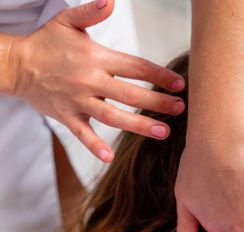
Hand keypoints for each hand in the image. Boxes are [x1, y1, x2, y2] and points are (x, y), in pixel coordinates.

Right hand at [8, 0, 184, 161]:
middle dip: (157, 102)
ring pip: (112, 116)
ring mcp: (78, 100)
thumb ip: (91, 11)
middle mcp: (90, 80)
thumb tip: (110, 1)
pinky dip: (94, 146)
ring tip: (163, 132)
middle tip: (180, 109)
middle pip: (130, 94)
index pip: (135, 67)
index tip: (179, 84)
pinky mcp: (66, 116)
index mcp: (96, 58)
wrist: (15, 64)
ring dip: (139, 126)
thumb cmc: (47, 43)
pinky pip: (81, 134)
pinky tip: (110, 157)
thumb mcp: (68, 21)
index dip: (159, 75)